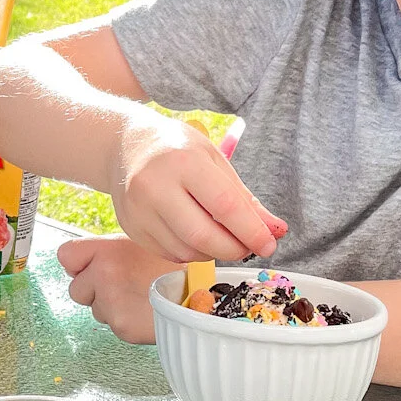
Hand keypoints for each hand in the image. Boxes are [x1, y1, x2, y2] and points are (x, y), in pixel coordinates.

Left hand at [57, 233, 169, 341]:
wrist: (202, 295)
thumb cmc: (175, 267)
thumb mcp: (142, 244)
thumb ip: (108, 252)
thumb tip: (79, 265)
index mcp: (108, 250)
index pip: (66, 255)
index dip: (78, 264)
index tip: (91, 267)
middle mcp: (105, 274)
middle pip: (76, 288)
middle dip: (94, 290)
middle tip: (124, 286)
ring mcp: (111, 302)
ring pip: (94, 309)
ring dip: (110, 306)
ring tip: (140, 297)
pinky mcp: (121, 326)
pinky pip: (112, 325)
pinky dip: (125, 321)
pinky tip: (145, 311)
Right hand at [110, 113, 284, 263]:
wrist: (125, 146)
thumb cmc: (177, 150)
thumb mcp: (215, 161)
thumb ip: (244, 199)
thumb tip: (276, 231)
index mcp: (183, 162)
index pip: (224, 205)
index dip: (251, 231)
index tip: (269, 245)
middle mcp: (155, 186)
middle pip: (203, 235)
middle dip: (234, 249)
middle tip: (249, 248)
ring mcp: (139, 210)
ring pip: (187, 251)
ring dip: (214, 253)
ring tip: (223, 239)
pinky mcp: (132, 228)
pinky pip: (170, 254)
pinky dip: (192, 253)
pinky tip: (197, 237)